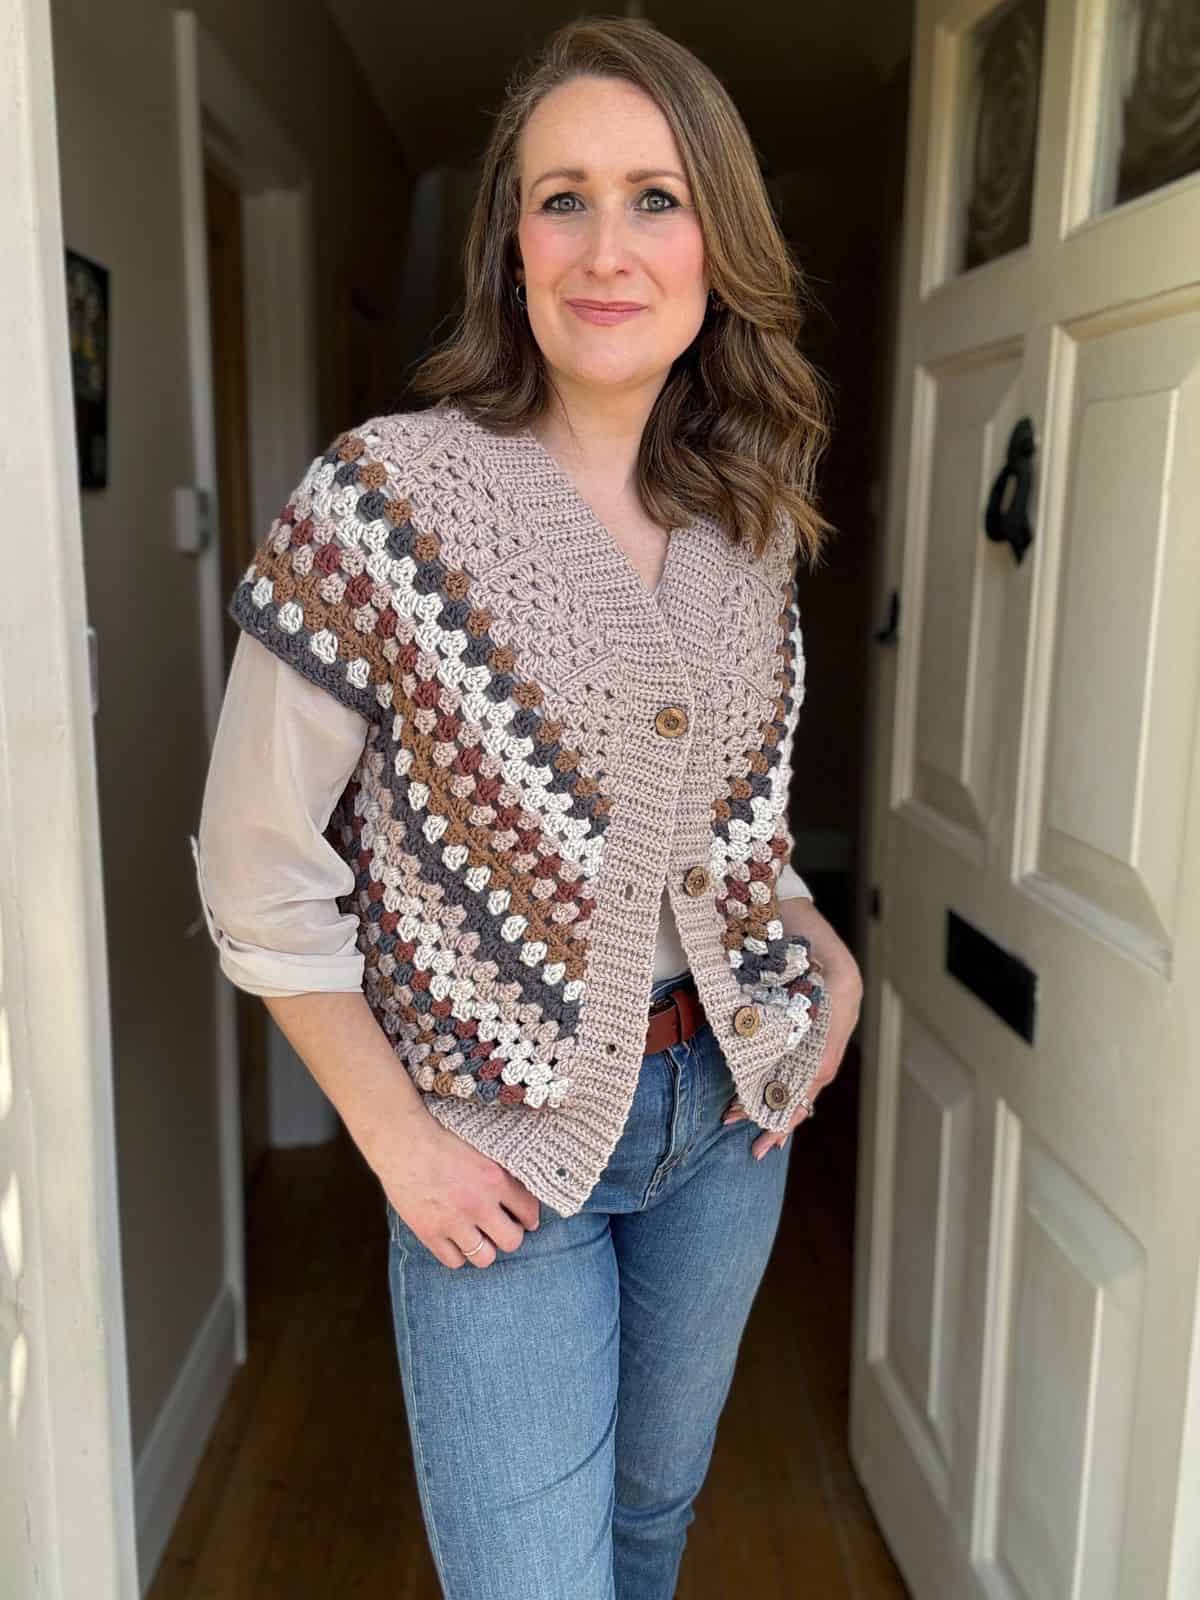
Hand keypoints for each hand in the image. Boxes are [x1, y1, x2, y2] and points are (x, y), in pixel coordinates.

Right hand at [377, 1117, 541, 1269]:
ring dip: (484, 1248)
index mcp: (496, 1178)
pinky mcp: (430, 1232)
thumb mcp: (481, 1146)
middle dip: (509, 1236)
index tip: (524, 1220)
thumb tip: (518, 1187)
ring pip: (485, 1257)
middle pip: (512, 1241)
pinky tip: (454, 1240)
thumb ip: (500, 1169)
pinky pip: (454, 1261)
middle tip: (500, 1228)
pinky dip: (457, 1254)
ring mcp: (454, 1221)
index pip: (529, 1211)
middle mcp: (479, 1204)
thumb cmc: (441, 1135)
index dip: (529, 1218)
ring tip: (477, 1237)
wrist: (402, 1140)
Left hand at [722, 905, 862, 1159]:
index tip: (764, 1115)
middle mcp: (838, 1010)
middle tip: (760, 1146)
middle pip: (814, 1075)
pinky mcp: (806, 1015)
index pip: (820, 1059)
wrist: (771, 888)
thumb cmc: (781, 911)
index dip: (794, 1092)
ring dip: (781, 1107)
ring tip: (759, 1140)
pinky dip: (780, 1086)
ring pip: (807, 1074)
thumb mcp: (795, 938)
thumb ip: (800, 980)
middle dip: (786, 1112)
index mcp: (840, 994)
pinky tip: (763, 1107)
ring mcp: (826, 1015)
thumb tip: (788, 1033)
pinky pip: (799, 1060)